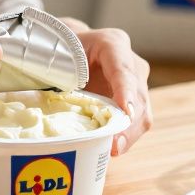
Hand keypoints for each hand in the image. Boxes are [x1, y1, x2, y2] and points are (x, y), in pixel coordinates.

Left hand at [64, 19, 151, 156]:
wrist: (73, 48)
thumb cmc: (64, 49)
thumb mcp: (60, 53)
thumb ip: (60, 71)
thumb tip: (52, 99)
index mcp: (113, 44)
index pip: (123, 69)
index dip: (125, 90)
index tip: (125, 110)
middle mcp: (131, 63)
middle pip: (138, 95)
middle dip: (129, 122)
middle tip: (115, 144)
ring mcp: (137, 83)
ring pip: (142, 112)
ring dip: (129, 133)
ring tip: (114, 150)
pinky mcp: (135, 102)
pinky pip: (136, 121)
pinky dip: (125, 136)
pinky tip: (113, 148)